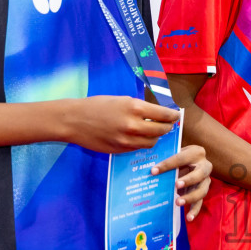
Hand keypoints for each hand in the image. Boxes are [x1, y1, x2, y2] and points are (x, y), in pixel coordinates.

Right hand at [64, 96, 178, 153]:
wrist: (74, 120)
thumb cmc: (96, 105)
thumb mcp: (121, 99)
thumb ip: (139, 107)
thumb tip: (157, 113)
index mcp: (134, 107)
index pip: (164, 115)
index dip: (173, 115)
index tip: (176, 115)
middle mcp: (133, 125)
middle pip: (161, 131)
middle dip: (167, 127)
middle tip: (168, 124)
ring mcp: (127, 140)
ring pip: (152, 142)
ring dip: (156, 137)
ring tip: (154, 131)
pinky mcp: (120, 150)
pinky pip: (139, 148)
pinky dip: (142, 143)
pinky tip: (140, 137)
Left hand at [154, 143, 211, 220]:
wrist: (190, 162)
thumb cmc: (177, 157)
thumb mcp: (173, 154)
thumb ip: (164, 158)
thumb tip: (147, 168)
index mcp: (196, 152)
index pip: (181, 158)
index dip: (167, 164)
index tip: (153, 171)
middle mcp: (205, 165)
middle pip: (199, 174)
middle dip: (188, 180)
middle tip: (176, 185)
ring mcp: (206, 180)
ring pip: (202, 190)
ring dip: (190, 197)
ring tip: (178, 202)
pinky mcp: (203, 191)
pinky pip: (200, 202)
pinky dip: (195, 210)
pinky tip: (188, 218)